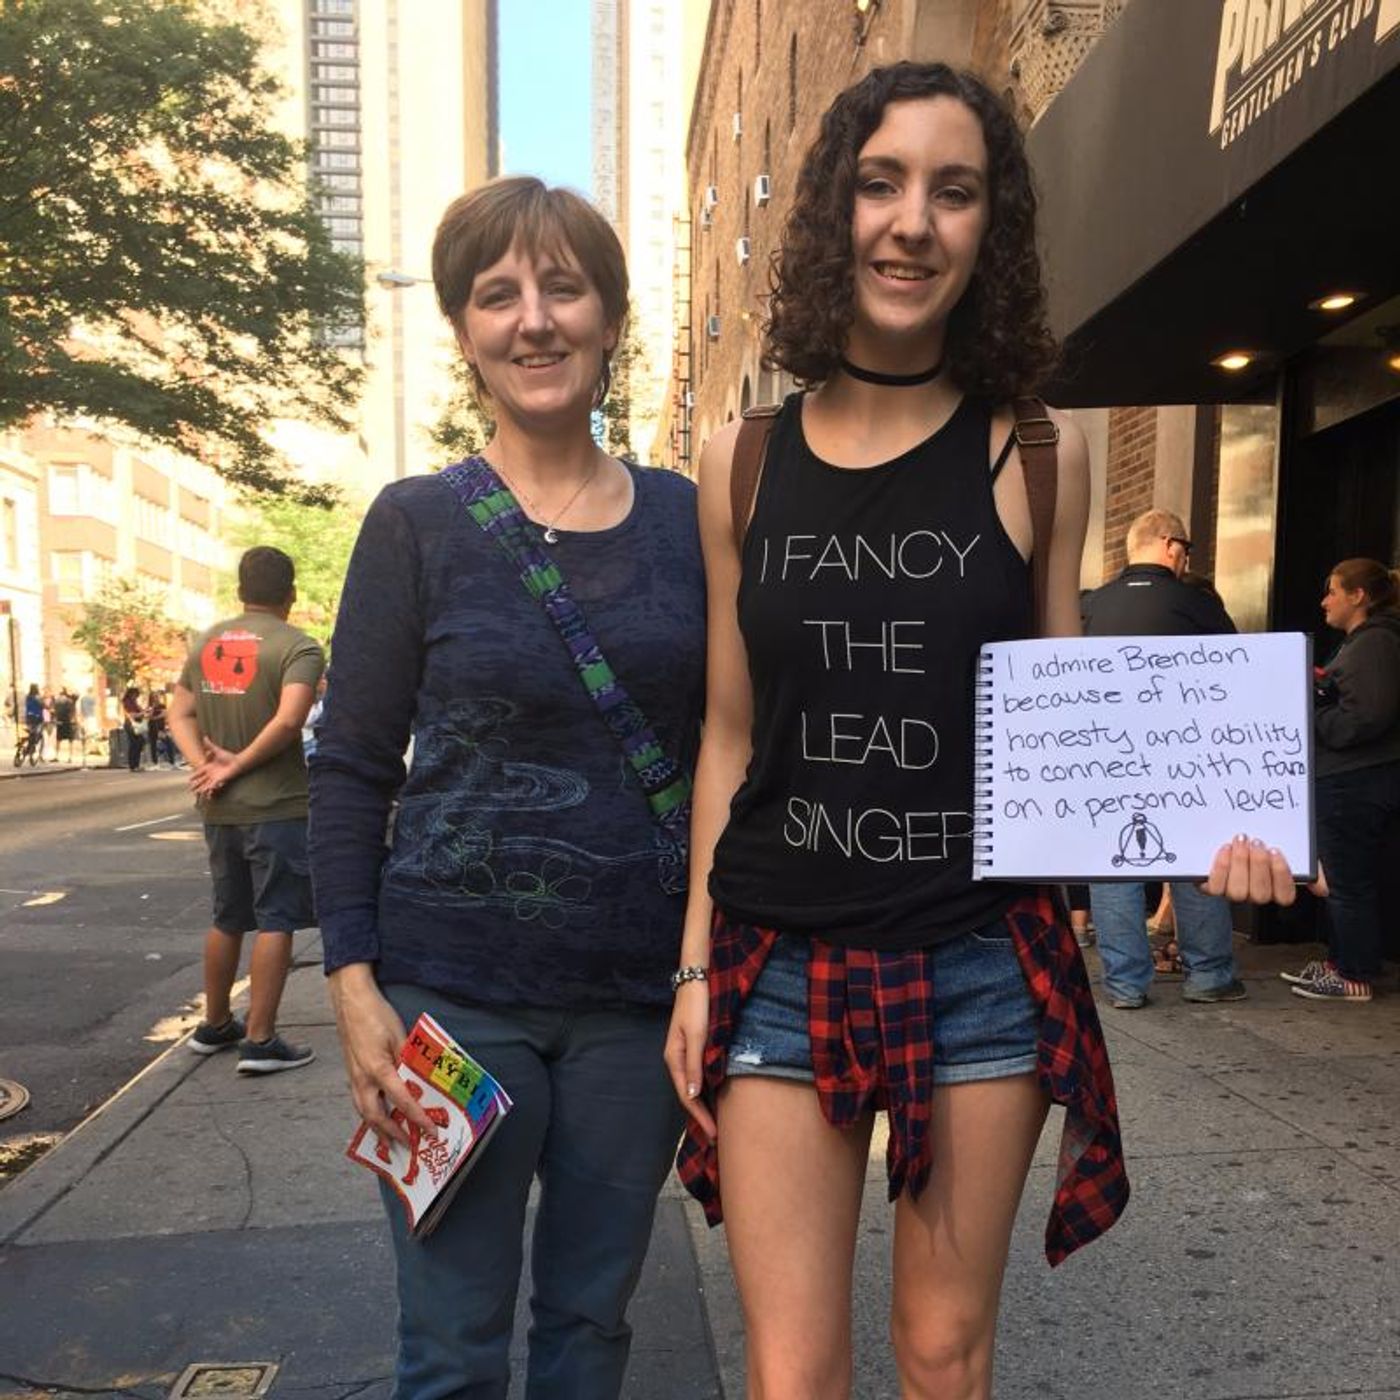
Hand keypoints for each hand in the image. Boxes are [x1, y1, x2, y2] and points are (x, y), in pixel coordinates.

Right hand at [189, 737, 238, 797]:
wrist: (237, 762)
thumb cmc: (228, 757)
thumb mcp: (217, 750)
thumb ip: (209, 745)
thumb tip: (204, 737)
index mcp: (209, 767)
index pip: (199, 772)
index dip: (194, 776)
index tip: (189, 780)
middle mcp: (211, 774)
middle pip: (201, 780)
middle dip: (195, 785)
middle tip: (190, 789)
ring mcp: (215, 778)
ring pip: (205, 785)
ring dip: (200, 789)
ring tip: (196, 793)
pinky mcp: (220, 780)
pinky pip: (213, 786)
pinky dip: (209, 789)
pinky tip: (206, 793)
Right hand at [327, 965, 437, 1151]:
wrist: (351, 1001)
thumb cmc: (376, 1015)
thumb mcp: (400, 1036)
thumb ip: (409, 1060)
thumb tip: (419, 1080)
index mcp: (378, 1070)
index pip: (402, 1101)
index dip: (417, 1118)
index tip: (430, 1130)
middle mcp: (362, 1079)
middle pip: (376, 1116)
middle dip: (392, 1134)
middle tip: (408, 1145)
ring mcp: (353, 1077)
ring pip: (364, 1111)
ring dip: (378, 1128)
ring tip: (390, 1141)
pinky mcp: (351, 1072)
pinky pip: (360, 1101)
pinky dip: (370, 1114)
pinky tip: (378, 1115)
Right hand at [663, 980, 714, 1140]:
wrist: (698, 979)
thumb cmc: (698, 1006)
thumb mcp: (697, 1036)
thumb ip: (695, 1065)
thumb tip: (691, 1096)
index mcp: (674, 1058)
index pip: (686, 1097)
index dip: (700, 1117)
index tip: (714, 1134)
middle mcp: (677, 1059)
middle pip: (688, 1095)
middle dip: (701, 1116)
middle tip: (718, 1137)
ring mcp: (685, 1053)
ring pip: (694, 1087)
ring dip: (705, 1105)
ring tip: (719, 1123)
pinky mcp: (695, 1047)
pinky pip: (699, 1075)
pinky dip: (707, 1090)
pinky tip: (717, 1096)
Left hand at [1201, 837, 1325, 903]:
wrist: (1236, 830)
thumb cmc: (1269, 843)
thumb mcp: (1295, 850)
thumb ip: (1309, 866)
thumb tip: (1322, 890)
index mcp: (1277, 889)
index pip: (1285, 896)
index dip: (1280, 875)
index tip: (1276, 850)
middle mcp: (1255, 894)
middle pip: (1260, 895)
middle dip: (1258, 866)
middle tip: (1257, 842)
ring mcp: (1233, 892)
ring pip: (1237, 893)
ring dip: (1239, 865)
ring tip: (1240, 842)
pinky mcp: (1212, 886)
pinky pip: (1214, 887)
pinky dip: (1219, 868)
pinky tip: (1224, 849)